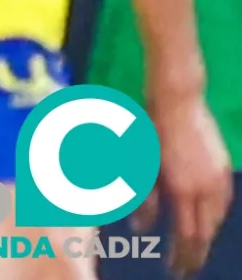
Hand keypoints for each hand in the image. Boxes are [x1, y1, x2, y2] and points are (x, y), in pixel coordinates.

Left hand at [133, 91, 232, 276]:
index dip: (180, 255)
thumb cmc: (148, 132)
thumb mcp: (139, 167)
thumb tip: (141, 229)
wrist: (176, 101)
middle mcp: (205, 188)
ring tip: (196, 249)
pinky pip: (224, 202)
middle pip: (205, 232)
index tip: (173, 269)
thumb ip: (143, 200)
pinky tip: (209, 221)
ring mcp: (218, 178)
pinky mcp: (223, 168)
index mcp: (183, 190)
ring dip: (207, 236)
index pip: (186, 235)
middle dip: (196, 252)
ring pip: (217, 218)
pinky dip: (216, 217)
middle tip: (186, 268)